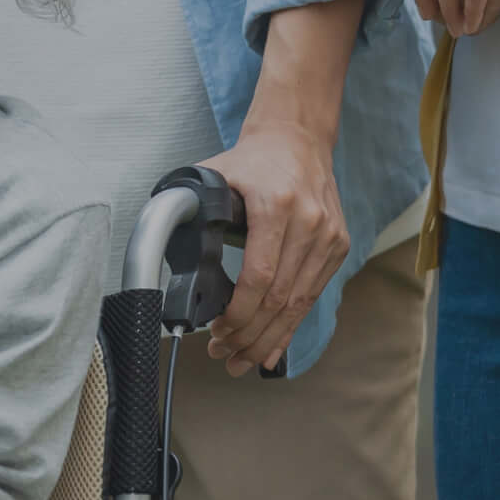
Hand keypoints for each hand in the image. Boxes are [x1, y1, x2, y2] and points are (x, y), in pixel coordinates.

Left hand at [193, 114, 344, 375]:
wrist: (298, 139)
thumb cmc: (251, 161)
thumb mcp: (212, 176)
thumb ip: (188, 208)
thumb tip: (161, 244)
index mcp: (276, 206)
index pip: (261, 276)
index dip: (239, 313)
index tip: (218, 332)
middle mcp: (309, 223)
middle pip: (280, 297)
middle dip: (250, 335)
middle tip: (225, 356)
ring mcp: (328, 236)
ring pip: (299, 303)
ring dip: (269, 338)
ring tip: (243, 360)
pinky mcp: (337, 246)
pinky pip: (313, 295)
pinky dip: (291, 324)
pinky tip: (273, 347)